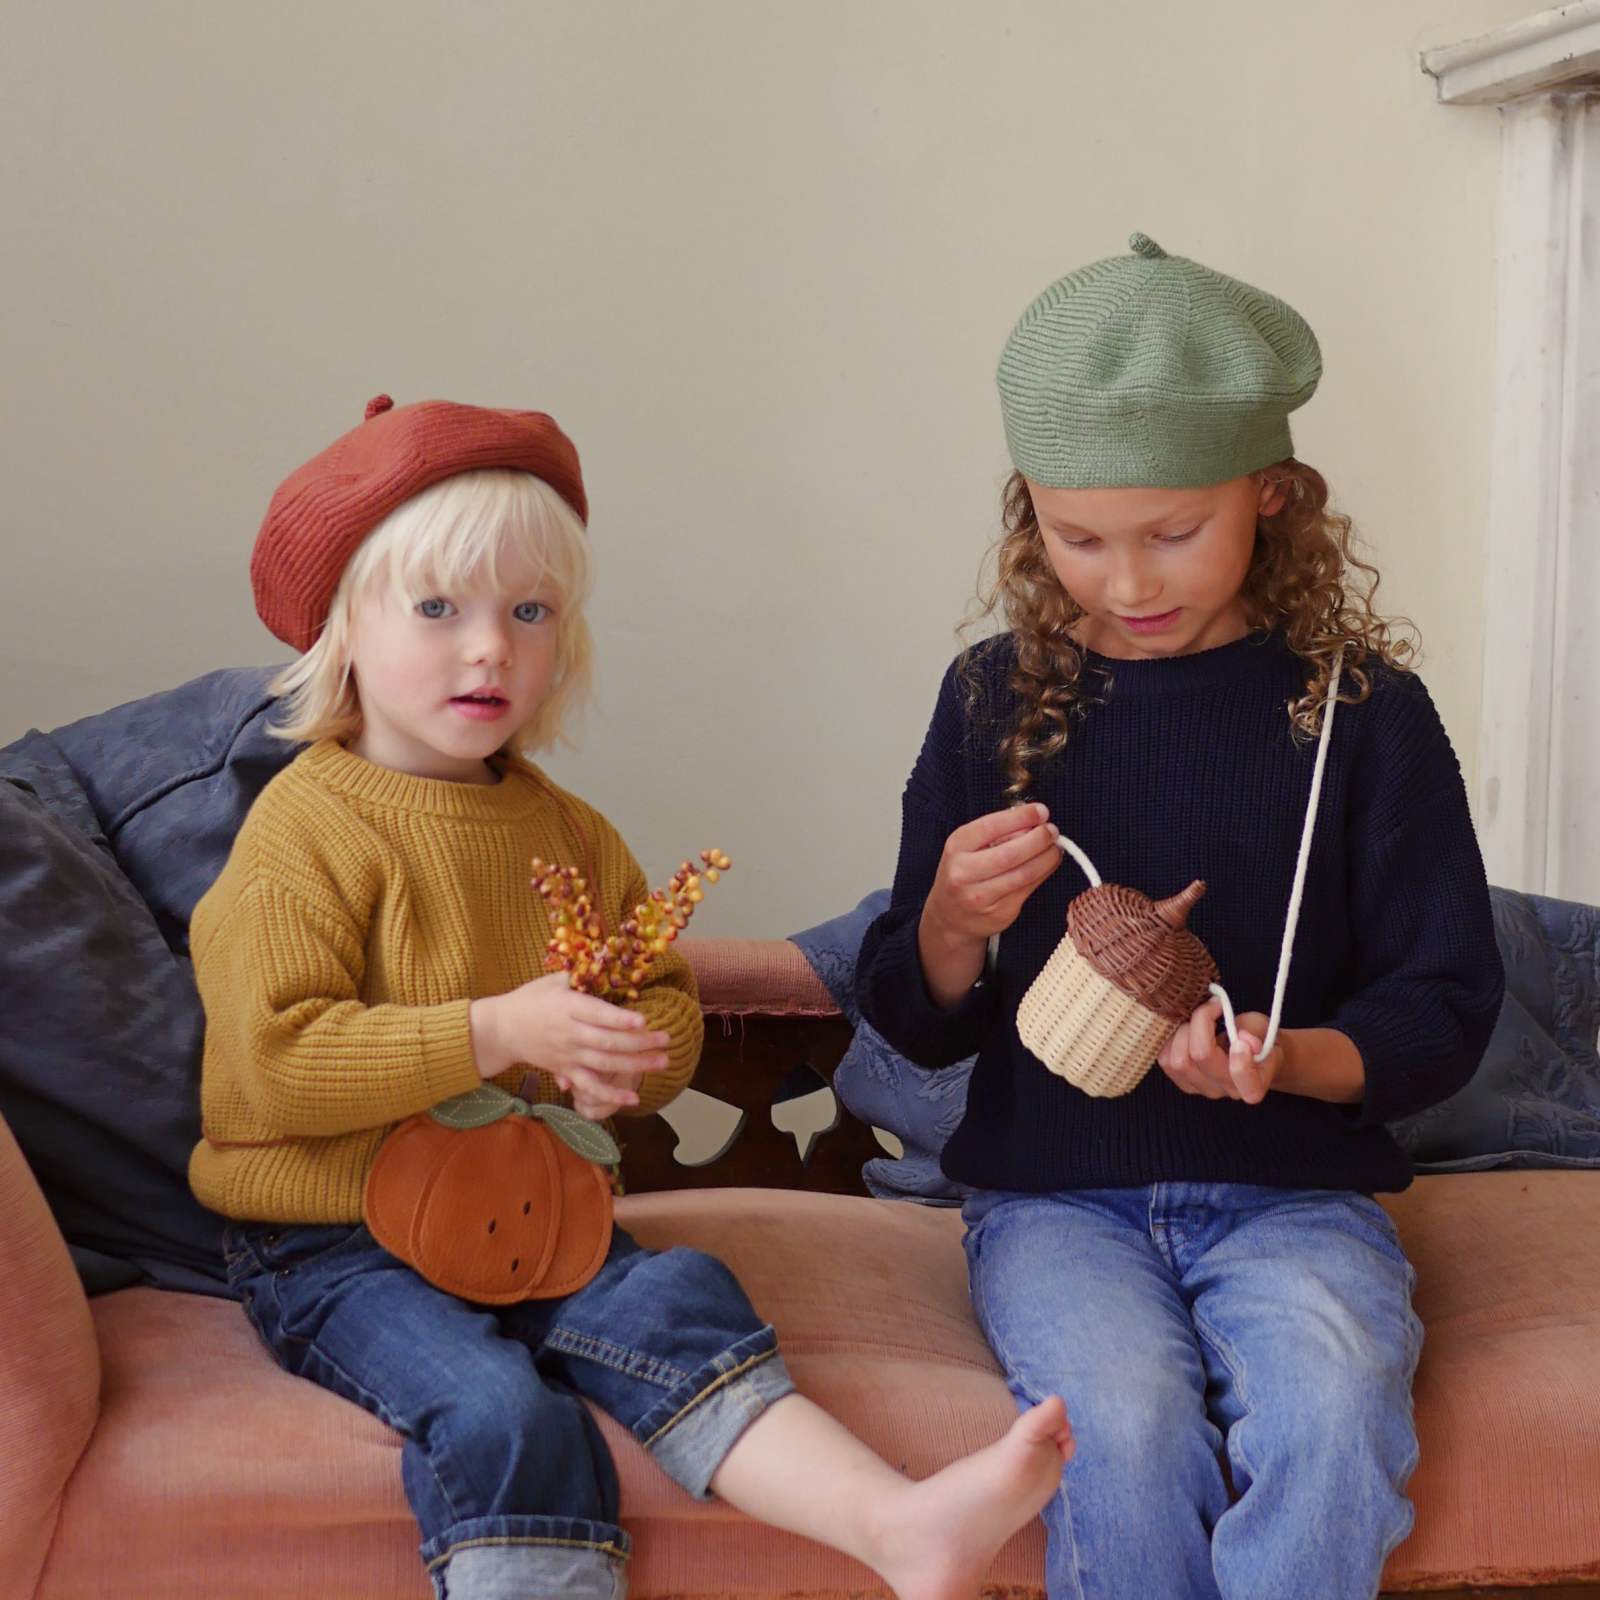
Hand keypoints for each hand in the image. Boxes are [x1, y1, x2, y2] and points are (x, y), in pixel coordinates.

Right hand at [469, 973, 670, 1114]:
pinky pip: (590, 1087)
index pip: (597, 1015)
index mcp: (567, 1007)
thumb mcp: (552, 980)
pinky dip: (611, 1095)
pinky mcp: (566, 1070)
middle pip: (607, 1042)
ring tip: (662, 1061)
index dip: (620, 1019)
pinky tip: (633, 1098)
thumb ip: (580, 975)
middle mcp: (569, 1033)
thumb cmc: (530, 999)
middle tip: (667, 1040)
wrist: (502, 1029)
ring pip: (605, 1064)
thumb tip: (608, 963)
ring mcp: (568, 1055)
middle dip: (640, 1043)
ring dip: (635, 1065)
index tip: (644, 1020)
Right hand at [924, 804, 1060, 940]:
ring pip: (1024, 873)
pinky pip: (1028, 889)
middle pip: (1010, 853)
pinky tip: (1048, 863)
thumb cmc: (963, 872)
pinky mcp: (1000, 913)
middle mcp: (964, 873)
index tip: (1041, 811)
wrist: (950, 916)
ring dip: (1047, 857)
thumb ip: (996, 833)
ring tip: (1055, 847)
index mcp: (956, 848)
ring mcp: (981, 897)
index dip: (1020, 817)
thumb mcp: (967, 846)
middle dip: (1038, 839)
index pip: (991, 827)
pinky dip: (1044, 872)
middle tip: (1052, 831)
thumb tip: (1034, 823)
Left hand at [1156, 999, 1279, 1104]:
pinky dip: (1170, 1040)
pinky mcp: (1185, 1082)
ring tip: (1197, 1019)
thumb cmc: (1258, 1037)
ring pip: (1178, 1060)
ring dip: (1182, 1031)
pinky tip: (1185, 1028)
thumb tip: (1244, 1040)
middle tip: (1212, 1007)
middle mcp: (1228, 1090)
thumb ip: (1256, 1034)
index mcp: (1255, 1083)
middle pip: (1201, 1057)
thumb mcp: (1264, 1029)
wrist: (1251, 1049)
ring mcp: (1204, 1088)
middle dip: (1200, 1022)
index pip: (1247, 1083)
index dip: (1242, 1063)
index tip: (1242, 1039)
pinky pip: (1166, 1061)